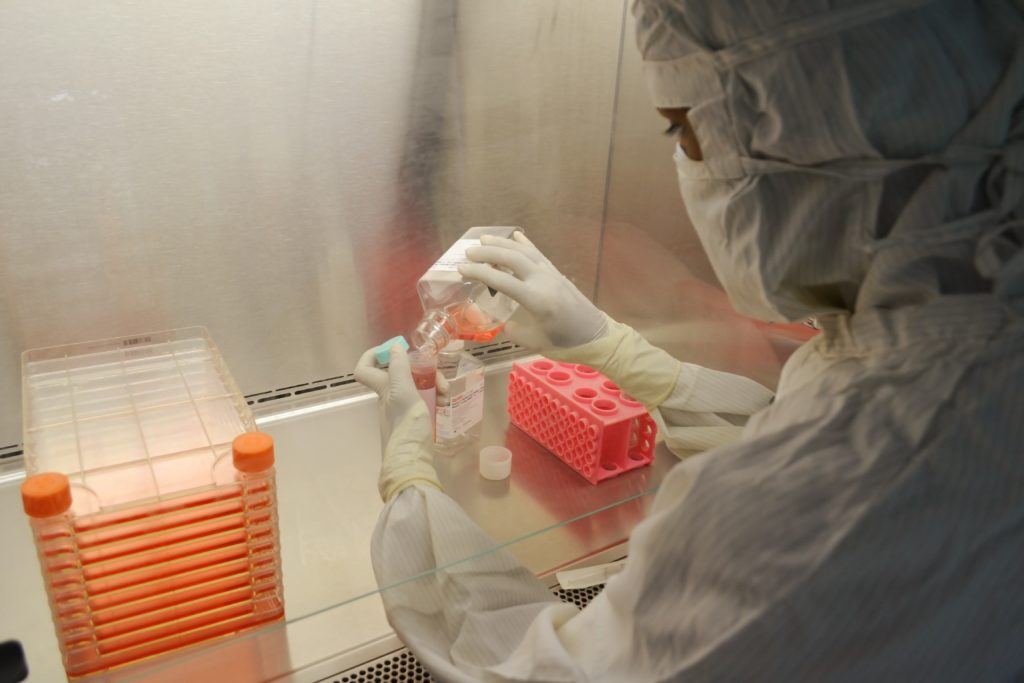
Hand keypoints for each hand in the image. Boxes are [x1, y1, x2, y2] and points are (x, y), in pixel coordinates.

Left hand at [354, 345, 440, 501]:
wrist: (411, 464)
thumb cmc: (406, 427)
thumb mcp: (404, 394)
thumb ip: (400, 369)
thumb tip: (394, 348)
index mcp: (384, 389)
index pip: (364, 369)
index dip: (373, 355)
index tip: (395, 349)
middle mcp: (389, 398)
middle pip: (401, 375)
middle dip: (423, 372)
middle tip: (440, 381)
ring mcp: (401, 410)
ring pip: (416, 387)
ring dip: (433, 386)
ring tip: (447, 396)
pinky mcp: (413, 422)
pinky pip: (423, 402)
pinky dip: (434, 400)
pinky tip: (445, 405)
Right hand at [459, 232, 607, 349]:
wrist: (597, 337)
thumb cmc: (566, 344)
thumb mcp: (536, 343)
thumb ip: (515, 332)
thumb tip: (503, 324)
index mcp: (536, 300)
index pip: (501, 281)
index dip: (479, 273)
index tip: (462, 269)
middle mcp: (543, 281)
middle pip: (511, 258)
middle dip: (488, 252)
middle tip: (468, 252)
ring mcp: (551, 274)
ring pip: (524, 251)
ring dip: (503, 243)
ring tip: (484, 239)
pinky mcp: (557, 273)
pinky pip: (538, 254)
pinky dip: (525, 244)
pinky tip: (515, 236)